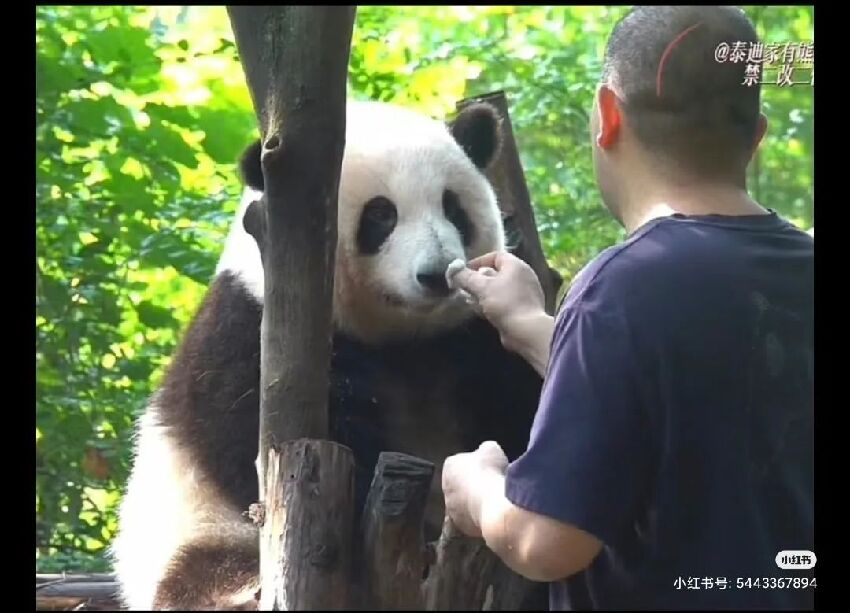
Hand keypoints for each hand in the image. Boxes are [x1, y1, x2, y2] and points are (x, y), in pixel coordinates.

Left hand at [442, 441, 508, 537]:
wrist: (492, 504)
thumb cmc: (490, 472)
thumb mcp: (491, 449)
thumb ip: (485, 450)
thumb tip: (486, 452)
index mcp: (449, 466)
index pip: (460, 463)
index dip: (474, 465)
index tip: (486, 467)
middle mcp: (445, 488)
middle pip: (460, 485)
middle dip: (472, 484)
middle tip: (490, 484)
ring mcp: (452, 509)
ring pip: (465, 503)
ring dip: (475, 501)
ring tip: (493, 499)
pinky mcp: (462, 526)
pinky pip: (471, 519)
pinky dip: (480, 516)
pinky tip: (493, 512)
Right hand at [448, 252, 553, 373]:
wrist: (526, 330)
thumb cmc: (504, 303)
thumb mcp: (481, 287)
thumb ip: (465, 277)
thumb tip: (453, 269)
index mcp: (516, 266)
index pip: (496, 256)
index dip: (478, 262)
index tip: (464, 272)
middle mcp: (523, 276)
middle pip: (496, 273)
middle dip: (478, 280)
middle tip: (464, 288)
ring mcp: (525, 294)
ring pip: (499, 289)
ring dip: (483, 294)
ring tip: (470, 301)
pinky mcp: (523, 309)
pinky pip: (504, 302)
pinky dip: (492, 304)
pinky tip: (481, 312)